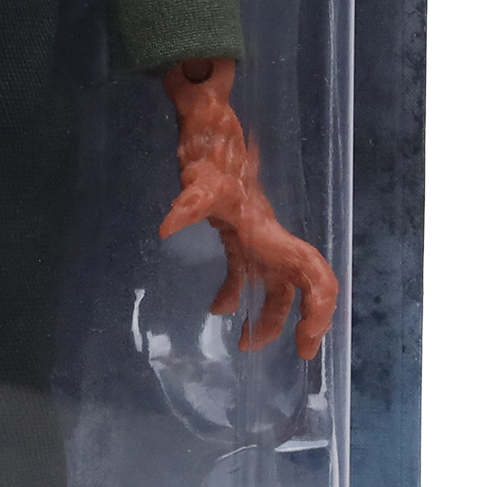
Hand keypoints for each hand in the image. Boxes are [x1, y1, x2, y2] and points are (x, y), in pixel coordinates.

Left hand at [156, 58, 337, 357]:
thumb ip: (188, 202)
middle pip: (302, 288)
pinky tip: (217, 310)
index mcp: (270, 235)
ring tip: (248, 344)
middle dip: (303, 322)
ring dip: (269, 316)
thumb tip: (167, 226)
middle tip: (299, 355)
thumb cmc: (209, 156)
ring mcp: (257, 240)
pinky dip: (237, 294)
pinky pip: (248, 275)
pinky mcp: (239, 238)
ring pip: (276, 286)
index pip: (313, 275)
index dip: (319, 309)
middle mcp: (271, 240)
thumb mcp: (199, 182)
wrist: (206, 132)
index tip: (308, 340)